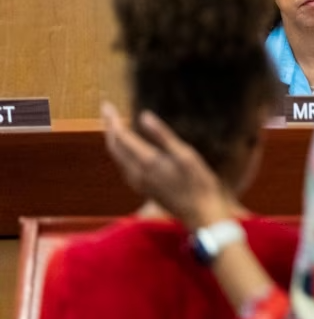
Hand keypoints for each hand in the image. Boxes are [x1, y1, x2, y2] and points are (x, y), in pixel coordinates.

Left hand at [101, 102, 229, 229]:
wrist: (201, 213)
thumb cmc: (199, 183)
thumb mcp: (185, 154)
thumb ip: (163, 136)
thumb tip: (143, 115)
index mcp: (147, 162)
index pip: (121, 137)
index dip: (112, 120)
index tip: (107, 105)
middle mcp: (137, 173)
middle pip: (114, 148)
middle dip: (109, 128)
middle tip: (107, 111)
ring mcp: (139, 183)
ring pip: (118, 158)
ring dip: (113, 140)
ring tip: (114, 126)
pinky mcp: (143, 188)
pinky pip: (125, 166)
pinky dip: (121, 152)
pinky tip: (128, 149)